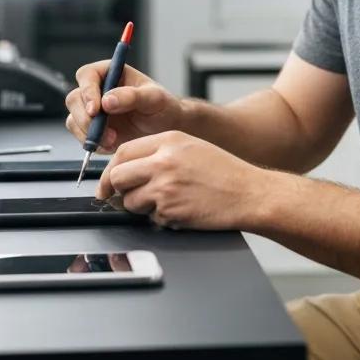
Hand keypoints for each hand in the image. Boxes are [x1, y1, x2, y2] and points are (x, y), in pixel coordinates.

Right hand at [65, 62, 186, 152]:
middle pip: (74, 99)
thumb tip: (107, 100)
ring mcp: (93, 110)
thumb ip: (132, 96)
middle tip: (103, 131)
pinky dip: (92, 143)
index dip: (88, 91)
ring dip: (89, 133)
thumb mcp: (154, 98)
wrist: (165, 129)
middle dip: (86, 118)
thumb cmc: (163, 107)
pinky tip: (111, 144)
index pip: (87, 75)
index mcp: (110, 73)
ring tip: (112, 140)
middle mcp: (97, 90)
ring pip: (73, 119)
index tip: (97, 109)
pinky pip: (80, 136)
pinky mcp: (92, 129)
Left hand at [96, 131, 269, 230]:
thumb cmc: (224, 172)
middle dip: (118, 189)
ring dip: (140, 206)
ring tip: (166, 201)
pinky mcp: (170, 211)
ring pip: (130, 201)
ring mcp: (165, 187)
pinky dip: (161, 218)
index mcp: (169, 141)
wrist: (250, 194)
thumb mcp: (191, 147)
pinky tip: (181, 209)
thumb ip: (159, 152)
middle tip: (126, 195)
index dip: (110, 169)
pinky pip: (151, 218)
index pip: (123, 152)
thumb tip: (127, 166)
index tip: (109, 181)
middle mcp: (163, 161)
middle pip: (118, 176)